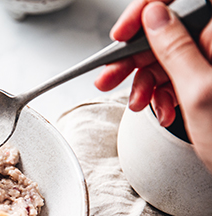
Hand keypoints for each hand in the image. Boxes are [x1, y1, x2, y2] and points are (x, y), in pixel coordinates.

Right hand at [95, 0, 211, 171]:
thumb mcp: (199, 91)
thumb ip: (175, 48)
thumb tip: (154, 16)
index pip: (177, 2)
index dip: (146, 11)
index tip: (123, 32)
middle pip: (166, 31)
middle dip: (134, 56)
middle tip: (109, 75)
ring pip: (165, 57)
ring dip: (144, 81)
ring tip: (137, 103)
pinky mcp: (207, 81)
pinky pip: (174, 77)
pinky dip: (160, 94)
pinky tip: (160, 109)